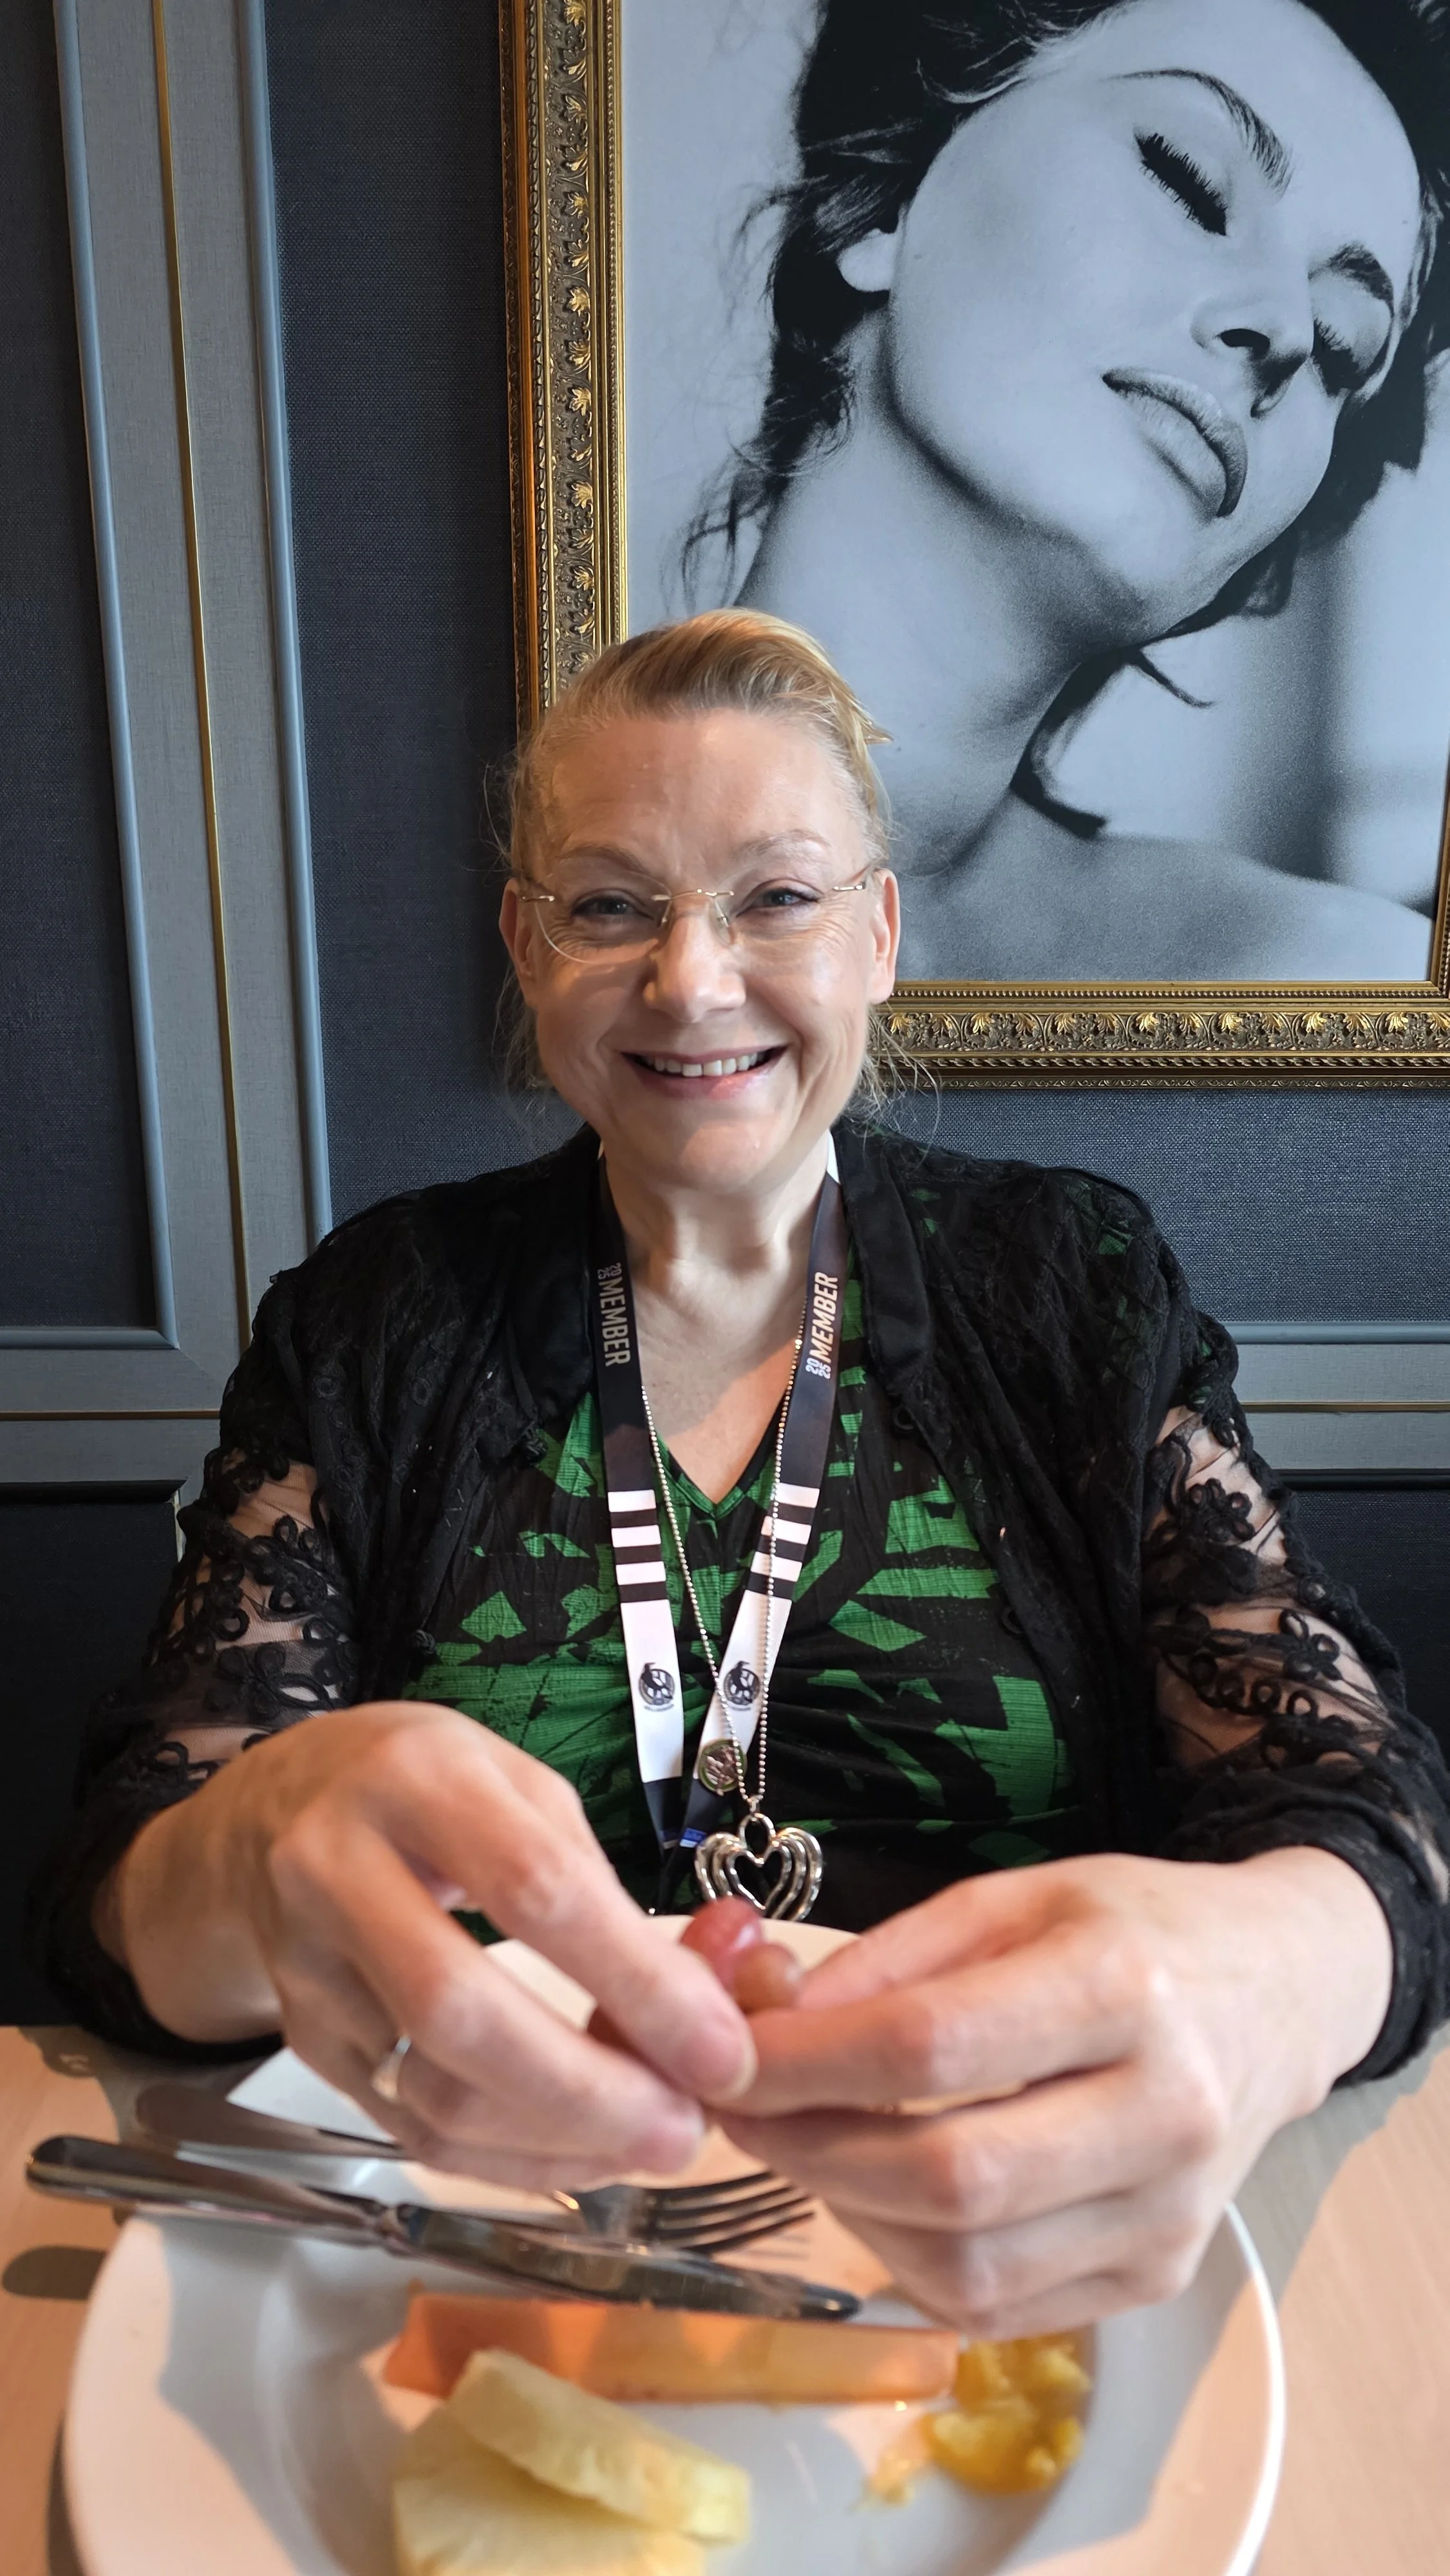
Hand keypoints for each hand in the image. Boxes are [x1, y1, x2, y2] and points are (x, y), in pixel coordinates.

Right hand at [104, 1703, 754, 2187]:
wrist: (275, 1806)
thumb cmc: (429, 1788)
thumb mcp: (521, 1788)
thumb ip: (607, 1889)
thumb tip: (714, 2003)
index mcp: (419, 1781)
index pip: (536, 1891)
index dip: (637, 1983)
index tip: (724, 2053)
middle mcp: (340, 1869)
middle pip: (461, 2012)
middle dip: (590, 2093)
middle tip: (685, 2132)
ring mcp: (309, 1964)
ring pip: (429, 2092)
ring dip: (557, 2143)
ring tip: (646, 2145)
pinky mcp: (305, 2037)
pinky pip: (408, 2126)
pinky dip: (506, 2159)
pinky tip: (578, 2152)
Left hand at [719, 1848, 1392, 2333]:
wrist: (1277, 1996)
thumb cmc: (1134, 1931)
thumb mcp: (1015, 1896)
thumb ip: (890, 1959)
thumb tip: (767, 2023)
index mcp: (1121, 1988)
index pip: (931, 2047)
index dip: (804, 2062)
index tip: (725, 2055)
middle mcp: (1160, 2113)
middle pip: (945, 2176)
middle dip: (810, 2150)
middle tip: (742, 2111)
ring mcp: (1167, 2214)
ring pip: (962, 2264)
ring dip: (849, 2212)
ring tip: (809, 2145)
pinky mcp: (1155, 2277)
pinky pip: (996, 2305)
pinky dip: (911, 2261)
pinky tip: (883, 2194)